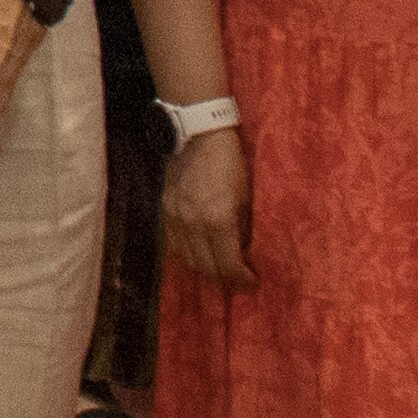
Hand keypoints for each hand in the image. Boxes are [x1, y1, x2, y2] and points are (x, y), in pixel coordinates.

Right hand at [164, 127, 253, 285]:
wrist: (199, 134)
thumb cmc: (231, 162)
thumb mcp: (247, 196)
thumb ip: (243, 227)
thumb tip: (243, 251)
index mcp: (218, 220)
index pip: (228, 265)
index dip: (241, 280)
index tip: (252, 283)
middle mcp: (193, 224)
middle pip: (206, 268)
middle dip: (224, 279)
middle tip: (238, 280)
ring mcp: (175, 218)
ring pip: (188, 259)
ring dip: (205, 269)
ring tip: (220, 269)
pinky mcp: (165, 211)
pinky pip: (175, 245)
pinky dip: (189, 254)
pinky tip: (200, 252)